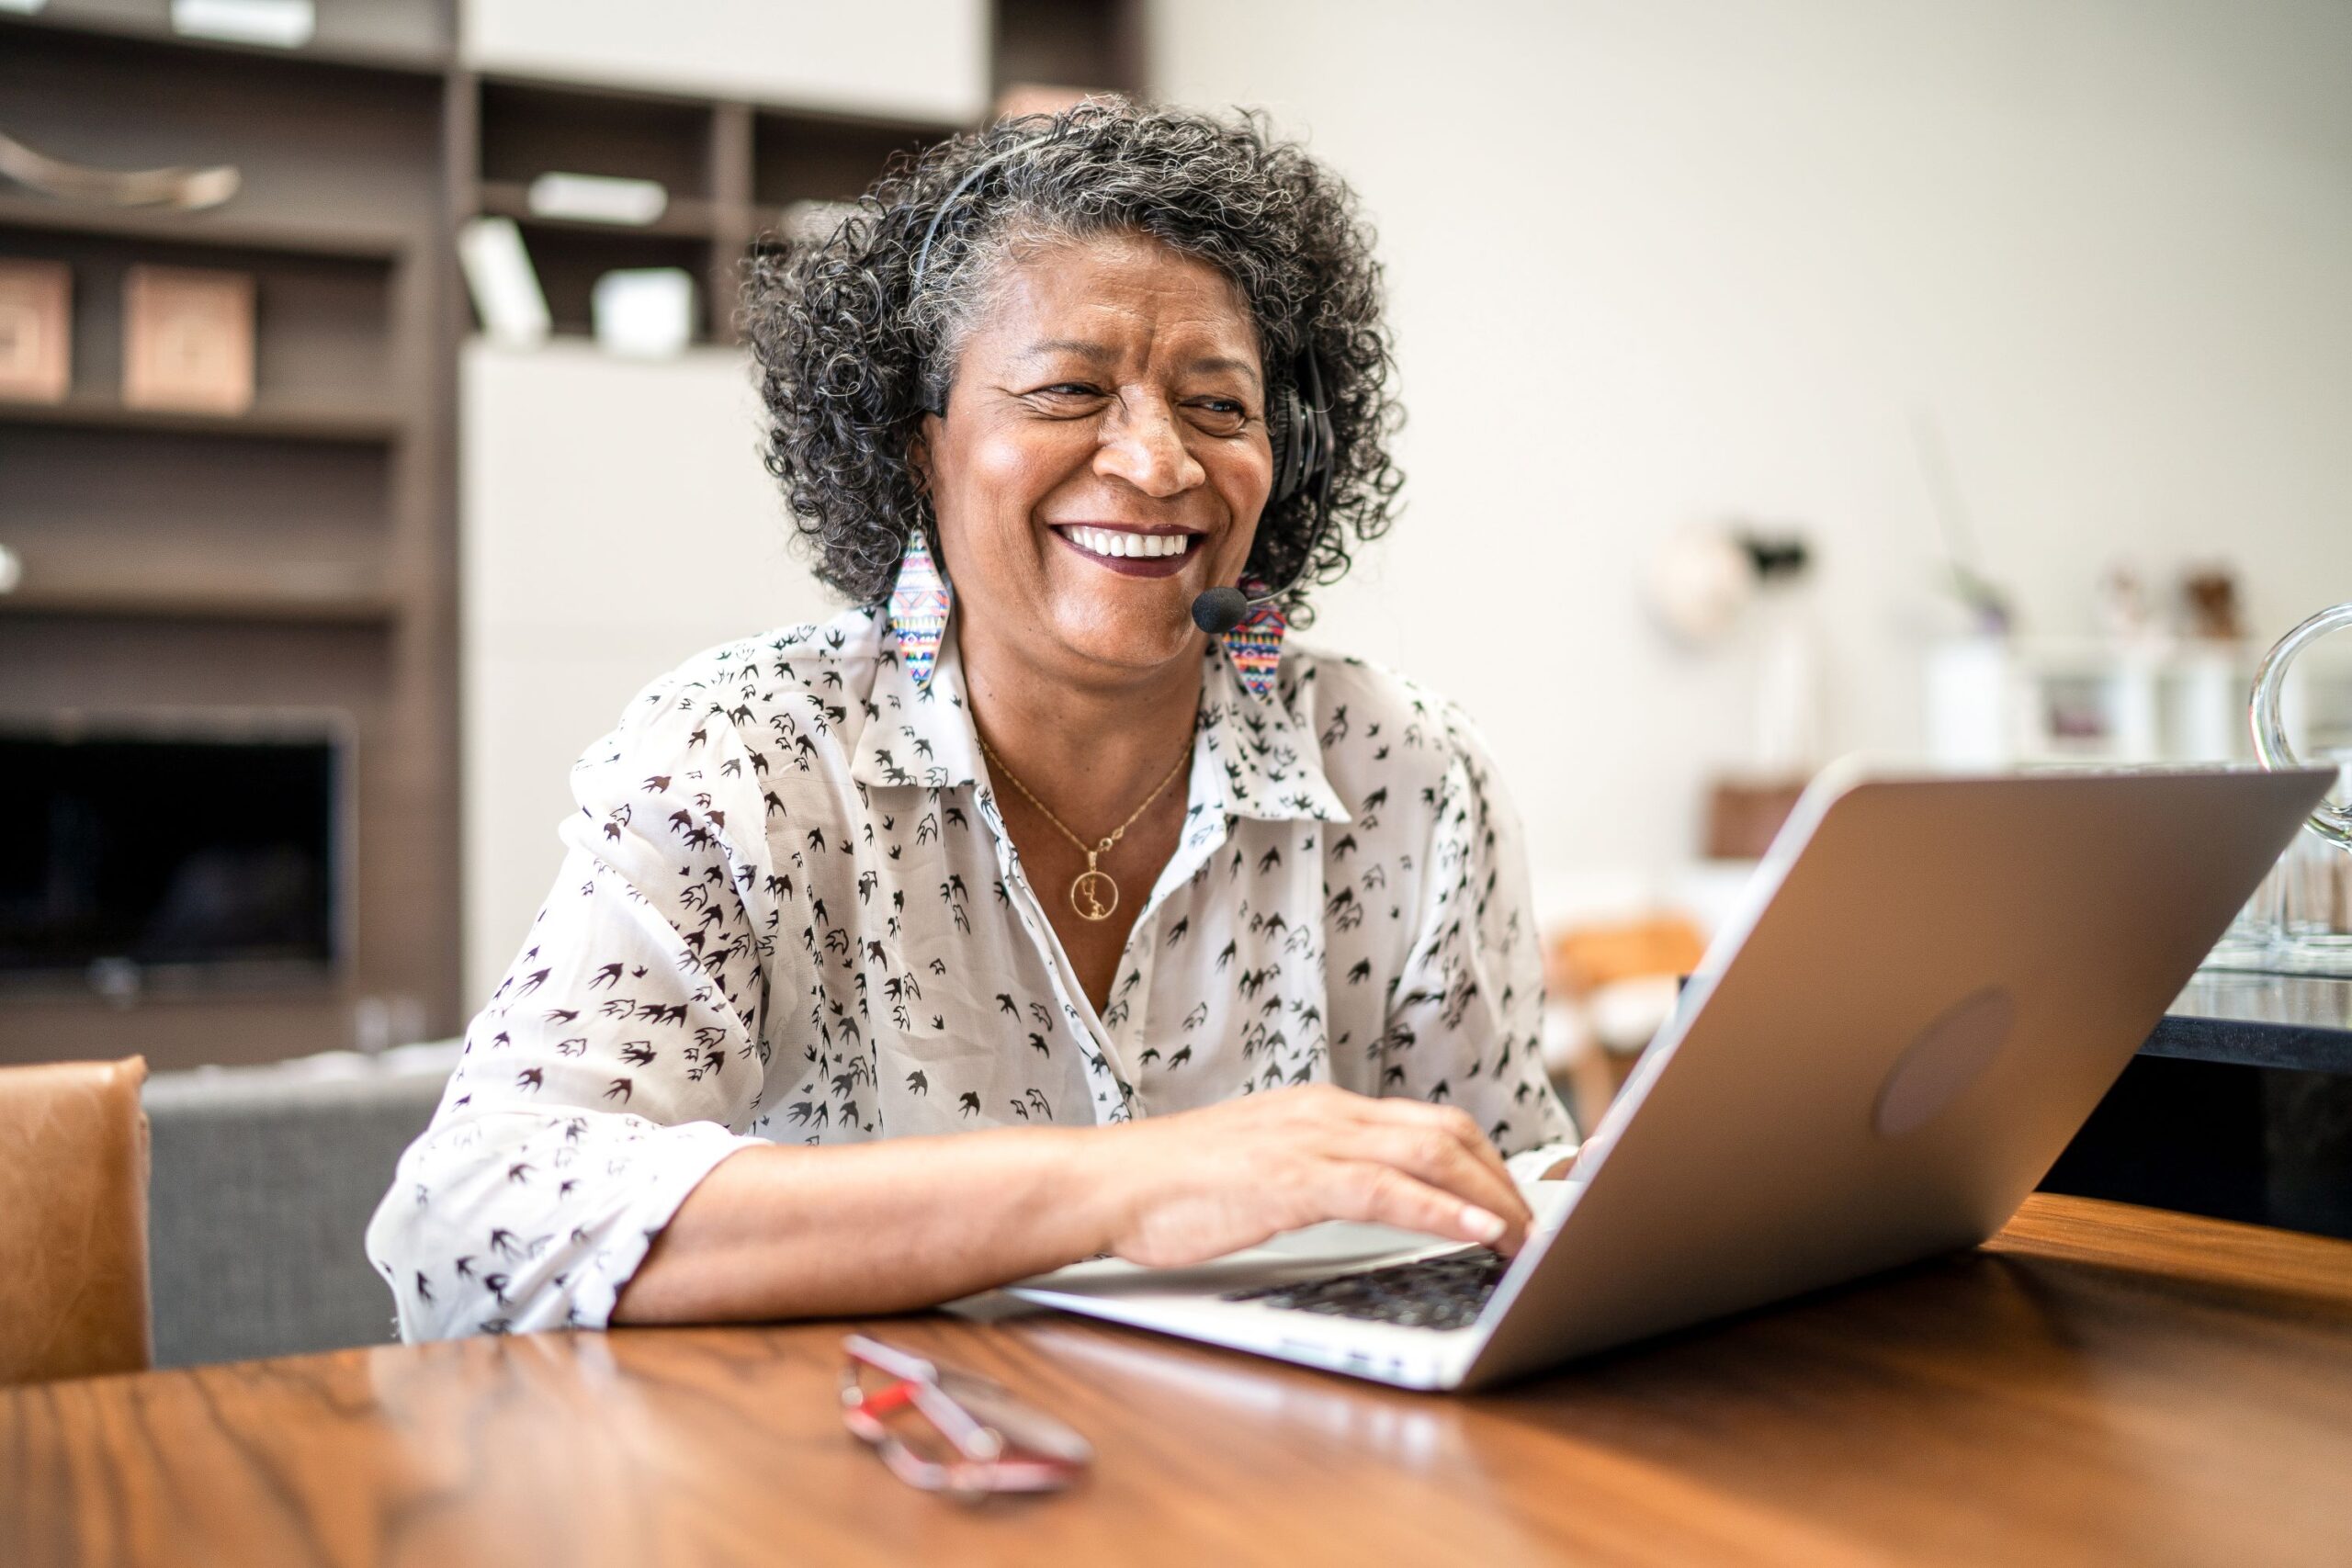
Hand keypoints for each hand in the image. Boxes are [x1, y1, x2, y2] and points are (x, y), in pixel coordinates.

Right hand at [1084, 1084, 1535, 1268]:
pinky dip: (1443, 1208)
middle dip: (1506, 1181)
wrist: (1107, 1184)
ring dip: (1492, 1198)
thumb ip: (1316, 1173)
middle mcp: (1326, 1112)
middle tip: (1538, 1230)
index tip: (1520, 1202)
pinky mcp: (1292, 1177)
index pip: (1429, 1124)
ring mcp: (1310, 1140)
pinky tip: (1478, 1232)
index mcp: (1320, 1109)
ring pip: (1430, 1153)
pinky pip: (1388, 1189)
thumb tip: (1370, 1200)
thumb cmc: (1172, 1189)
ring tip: (1526, 1240)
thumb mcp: (1260, 1169)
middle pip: (1448, 1132)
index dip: (1487, 1162)